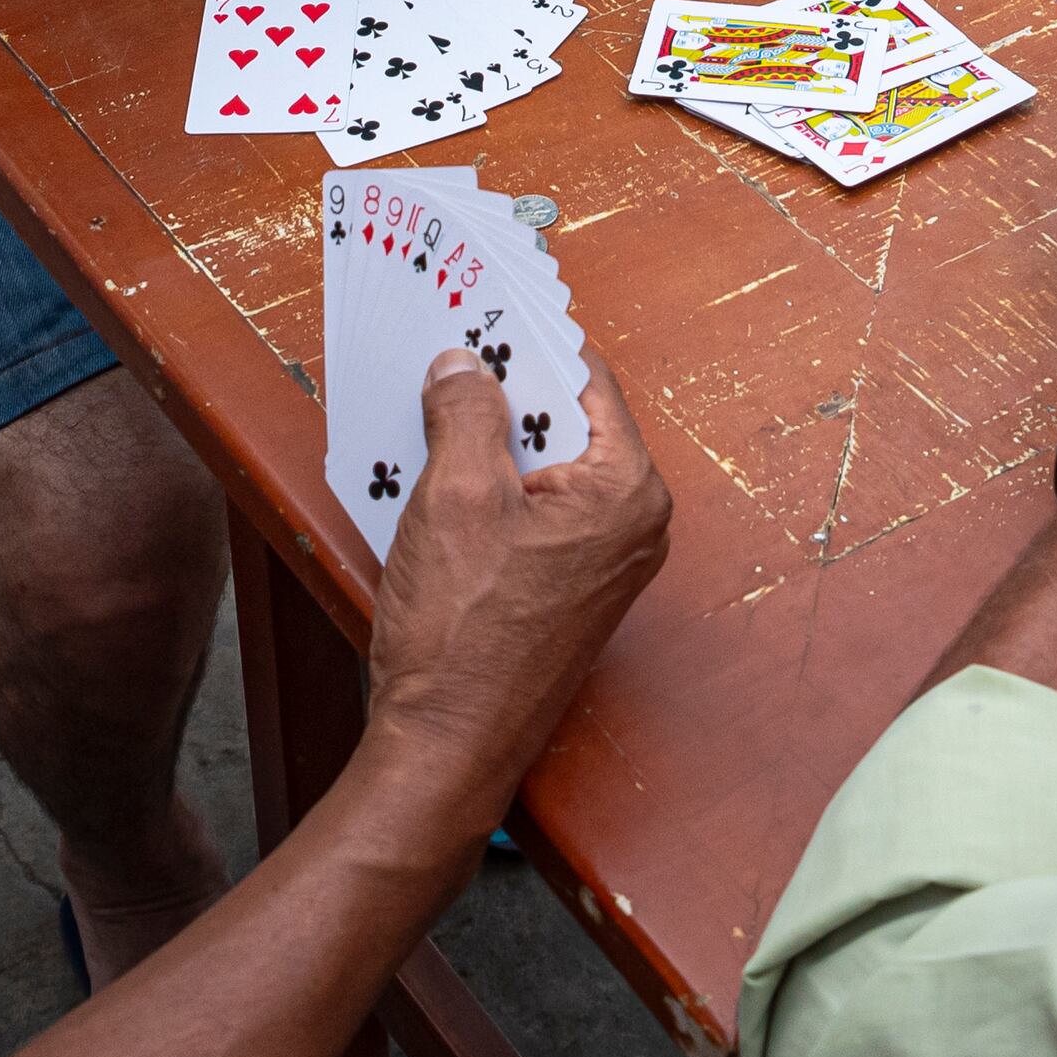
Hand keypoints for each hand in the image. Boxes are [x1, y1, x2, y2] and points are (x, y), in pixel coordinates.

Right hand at [358, 355, 671, 832]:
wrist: (446, 747)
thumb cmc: (463, 638)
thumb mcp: (455, 496)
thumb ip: (465, 411)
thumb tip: (464, 364)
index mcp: (626, 492)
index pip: (583, 379)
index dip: (526, 341)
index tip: (482, 309)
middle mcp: (630, 526)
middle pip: (564, 423)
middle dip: (501, 392)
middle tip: (444, 355)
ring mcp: (601, 562)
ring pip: (541, 469)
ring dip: (485, 443)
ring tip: (425, 413)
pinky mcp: (565, 590)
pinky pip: (530, 513)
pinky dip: (487, 490)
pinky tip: (433, 479)